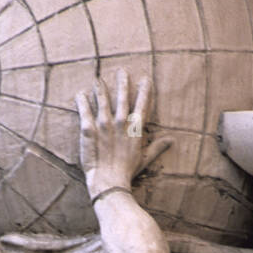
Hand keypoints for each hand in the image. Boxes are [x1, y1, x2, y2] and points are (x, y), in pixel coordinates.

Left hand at [75, 70, 170, 199]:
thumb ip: (157, 147)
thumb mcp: (145, 159)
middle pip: (122, 97)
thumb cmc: (127, 172)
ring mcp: (103, 124)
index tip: (145, 78)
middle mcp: (120, 123)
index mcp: (135, 129)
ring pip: (102, 99)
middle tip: (122, 71)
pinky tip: (80, 93)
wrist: (109, 181)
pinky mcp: (88, 129)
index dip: (144, 90)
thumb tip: (172, 140)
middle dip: (122, 82)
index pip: (142, 105)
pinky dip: (82, 100)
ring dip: (100, 88)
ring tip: (99, 79)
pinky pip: (84, 110)